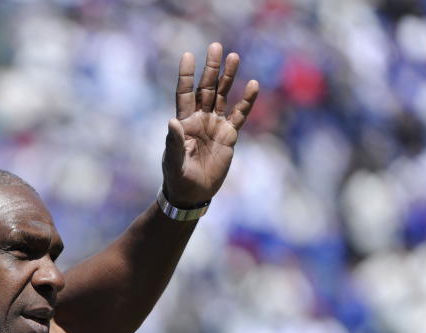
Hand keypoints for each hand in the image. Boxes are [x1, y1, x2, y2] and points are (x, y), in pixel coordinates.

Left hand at [162, 42, 259, 208]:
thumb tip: (172, 122)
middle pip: (206, 88)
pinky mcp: (229, 136)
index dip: (187, 75)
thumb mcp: (174, 162)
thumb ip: (174, 142)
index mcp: (184, 122)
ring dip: (228, 78)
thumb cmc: (178, 178)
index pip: (185, 93)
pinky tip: (252, 85)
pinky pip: (239, 115)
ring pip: (222, 96)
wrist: (192, 194)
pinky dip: (246, 101)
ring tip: (233, 57)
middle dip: (211, 68)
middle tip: (215, 46)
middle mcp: (200, 119)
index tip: (188, 55)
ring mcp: (215, 126)